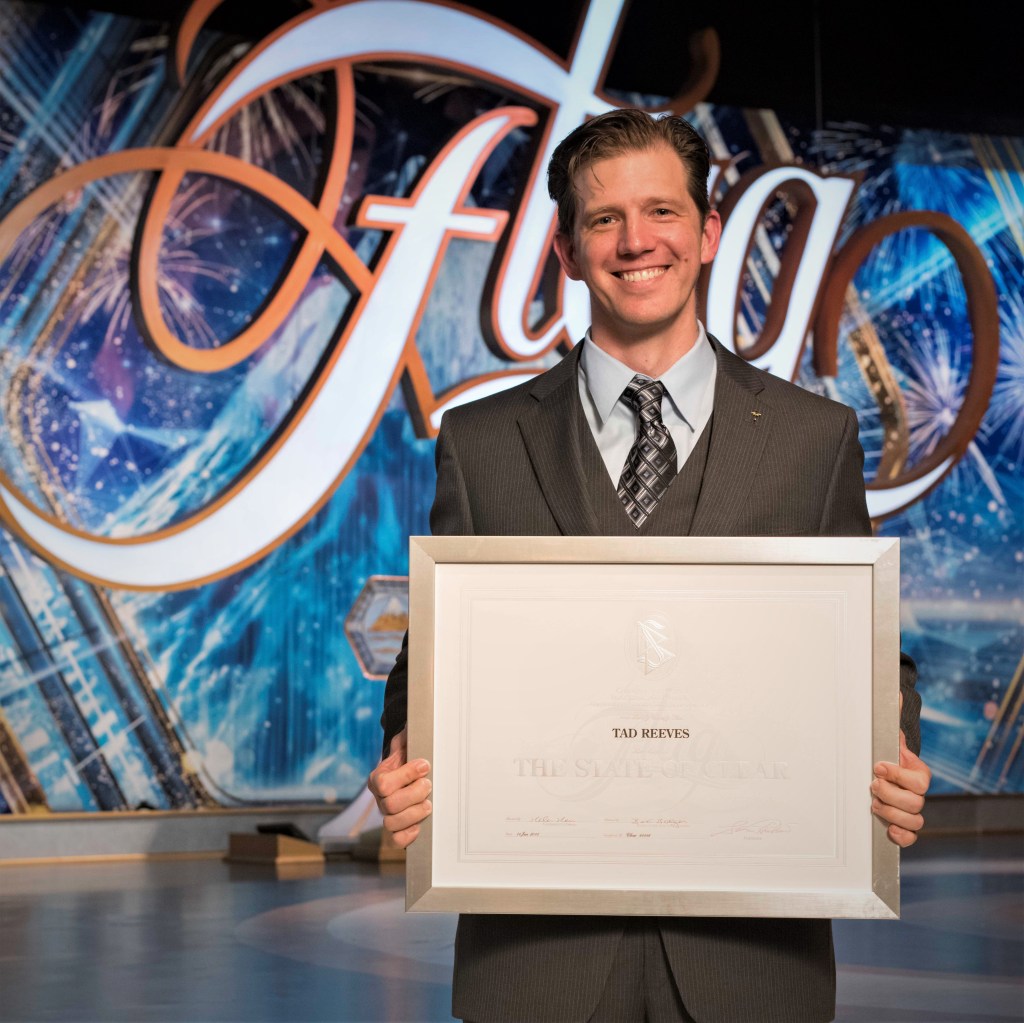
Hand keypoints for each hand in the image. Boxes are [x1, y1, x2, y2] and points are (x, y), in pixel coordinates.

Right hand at [367, 726, 431, 848]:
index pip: (384, 783)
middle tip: (428, 785)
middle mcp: (379, 798)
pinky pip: (396, 840)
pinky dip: (407, 836)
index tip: (424, 765)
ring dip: (414, 813)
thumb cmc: (413, 754)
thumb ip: (409, 736)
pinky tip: (419, 825)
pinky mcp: (398, 828)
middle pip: (389, 805)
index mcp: (378, 778)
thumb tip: (414, 729)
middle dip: (414, 794)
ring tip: (428, 803)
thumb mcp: (409, 741)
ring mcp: (387, 814)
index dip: (406, 775)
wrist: (414, 768)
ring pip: (392, 823)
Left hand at [871, 694, 930, 846]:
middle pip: (916, 802)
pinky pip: (911, 838)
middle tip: (872, 784)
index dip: (899, 774)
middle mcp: (918, 793)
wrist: (883, 768)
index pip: (919, 780)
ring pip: (914, 820)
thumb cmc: (885, 752)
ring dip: (891, 813)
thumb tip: (895, 692)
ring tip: (873, 802)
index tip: (878, 766)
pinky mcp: (903, 825)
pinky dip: (902, 837)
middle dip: (891, 794)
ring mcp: (911, 810)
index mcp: (918, 772)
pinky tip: (890, 830)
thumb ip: (890, 717)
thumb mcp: (886, 735)